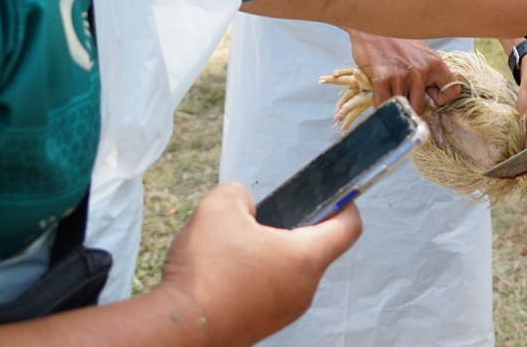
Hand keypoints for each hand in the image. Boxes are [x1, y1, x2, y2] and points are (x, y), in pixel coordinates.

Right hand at [157, 182, 361, 344]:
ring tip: (237, 246)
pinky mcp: (261, 326)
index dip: (346, 204)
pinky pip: (269, 293)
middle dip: (294, 228)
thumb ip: (241, 193)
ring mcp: (284, 313)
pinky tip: (226, 271)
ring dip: (271, 255)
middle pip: (316, 249)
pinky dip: (255, 278)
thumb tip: (245, 205)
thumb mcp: (220, 207)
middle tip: (266, 217)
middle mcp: (304, 290)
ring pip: (290, 273)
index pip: (349, 228)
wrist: (177, 331)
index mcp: (306, 258)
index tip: (334, 194)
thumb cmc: (206, 271)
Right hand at [348, 30, 458, 113]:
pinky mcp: (383, 79)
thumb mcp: (421, 53)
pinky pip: (384, 105)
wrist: (373, 25)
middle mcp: (421, 70)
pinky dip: (381, 106)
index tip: (428, 96)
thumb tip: (431, 98)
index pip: (452, 91)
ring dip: (394, 105)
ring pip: (402, 108)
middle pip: (420, 107)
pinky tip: (379, 96)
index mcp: (435, 63)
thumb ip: (429, 73)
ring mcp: (402, 75)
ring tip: (389, 92)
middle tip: (402, 96)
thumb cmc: (396, 41)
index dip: (441, 99)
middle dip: (410, 106)